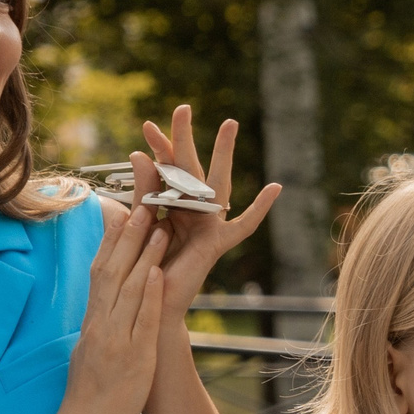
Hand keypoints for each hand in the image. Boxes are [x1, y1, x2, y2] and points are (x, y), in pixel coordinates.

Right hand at [54, 199, 169, 413]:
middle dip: (129, 237)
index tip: (123, 213)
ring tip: (159, 227)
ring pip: (129, 289)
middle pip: (113, 271)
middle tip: (143, 204)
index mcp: (92, 321)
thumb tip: (104, 305)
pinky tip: (158, 274)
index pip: (101, 272)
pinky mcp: (132, 356)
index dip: (113, 241)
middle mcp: (100, 324)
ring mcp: (115, 338)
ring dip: (144, 256)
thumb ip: (100, 325)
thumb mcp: (91, 349)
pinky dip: (149, 296)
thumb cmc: (90, 392)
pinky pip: (141, 320)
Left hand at [135, 105, 279, 320]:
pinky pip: (243, 226)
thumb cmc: (140, 270)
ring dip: (223, 154)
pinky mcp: (217, 244)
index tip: (148, 123)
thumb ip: (142, 192)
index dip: (158, 148)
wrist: (148, 306)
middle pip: (188, 169)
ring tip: (229, 125)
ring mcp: (206, 226)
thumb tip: (138, 153)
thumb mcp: (137, 224)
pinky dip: (261, 209)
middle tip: (182, 107)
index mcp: (167, 208)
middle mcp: (188, 213)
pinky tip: (276, 188)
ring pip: (214, 184)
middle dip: (186, 138)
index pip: (163, 170)